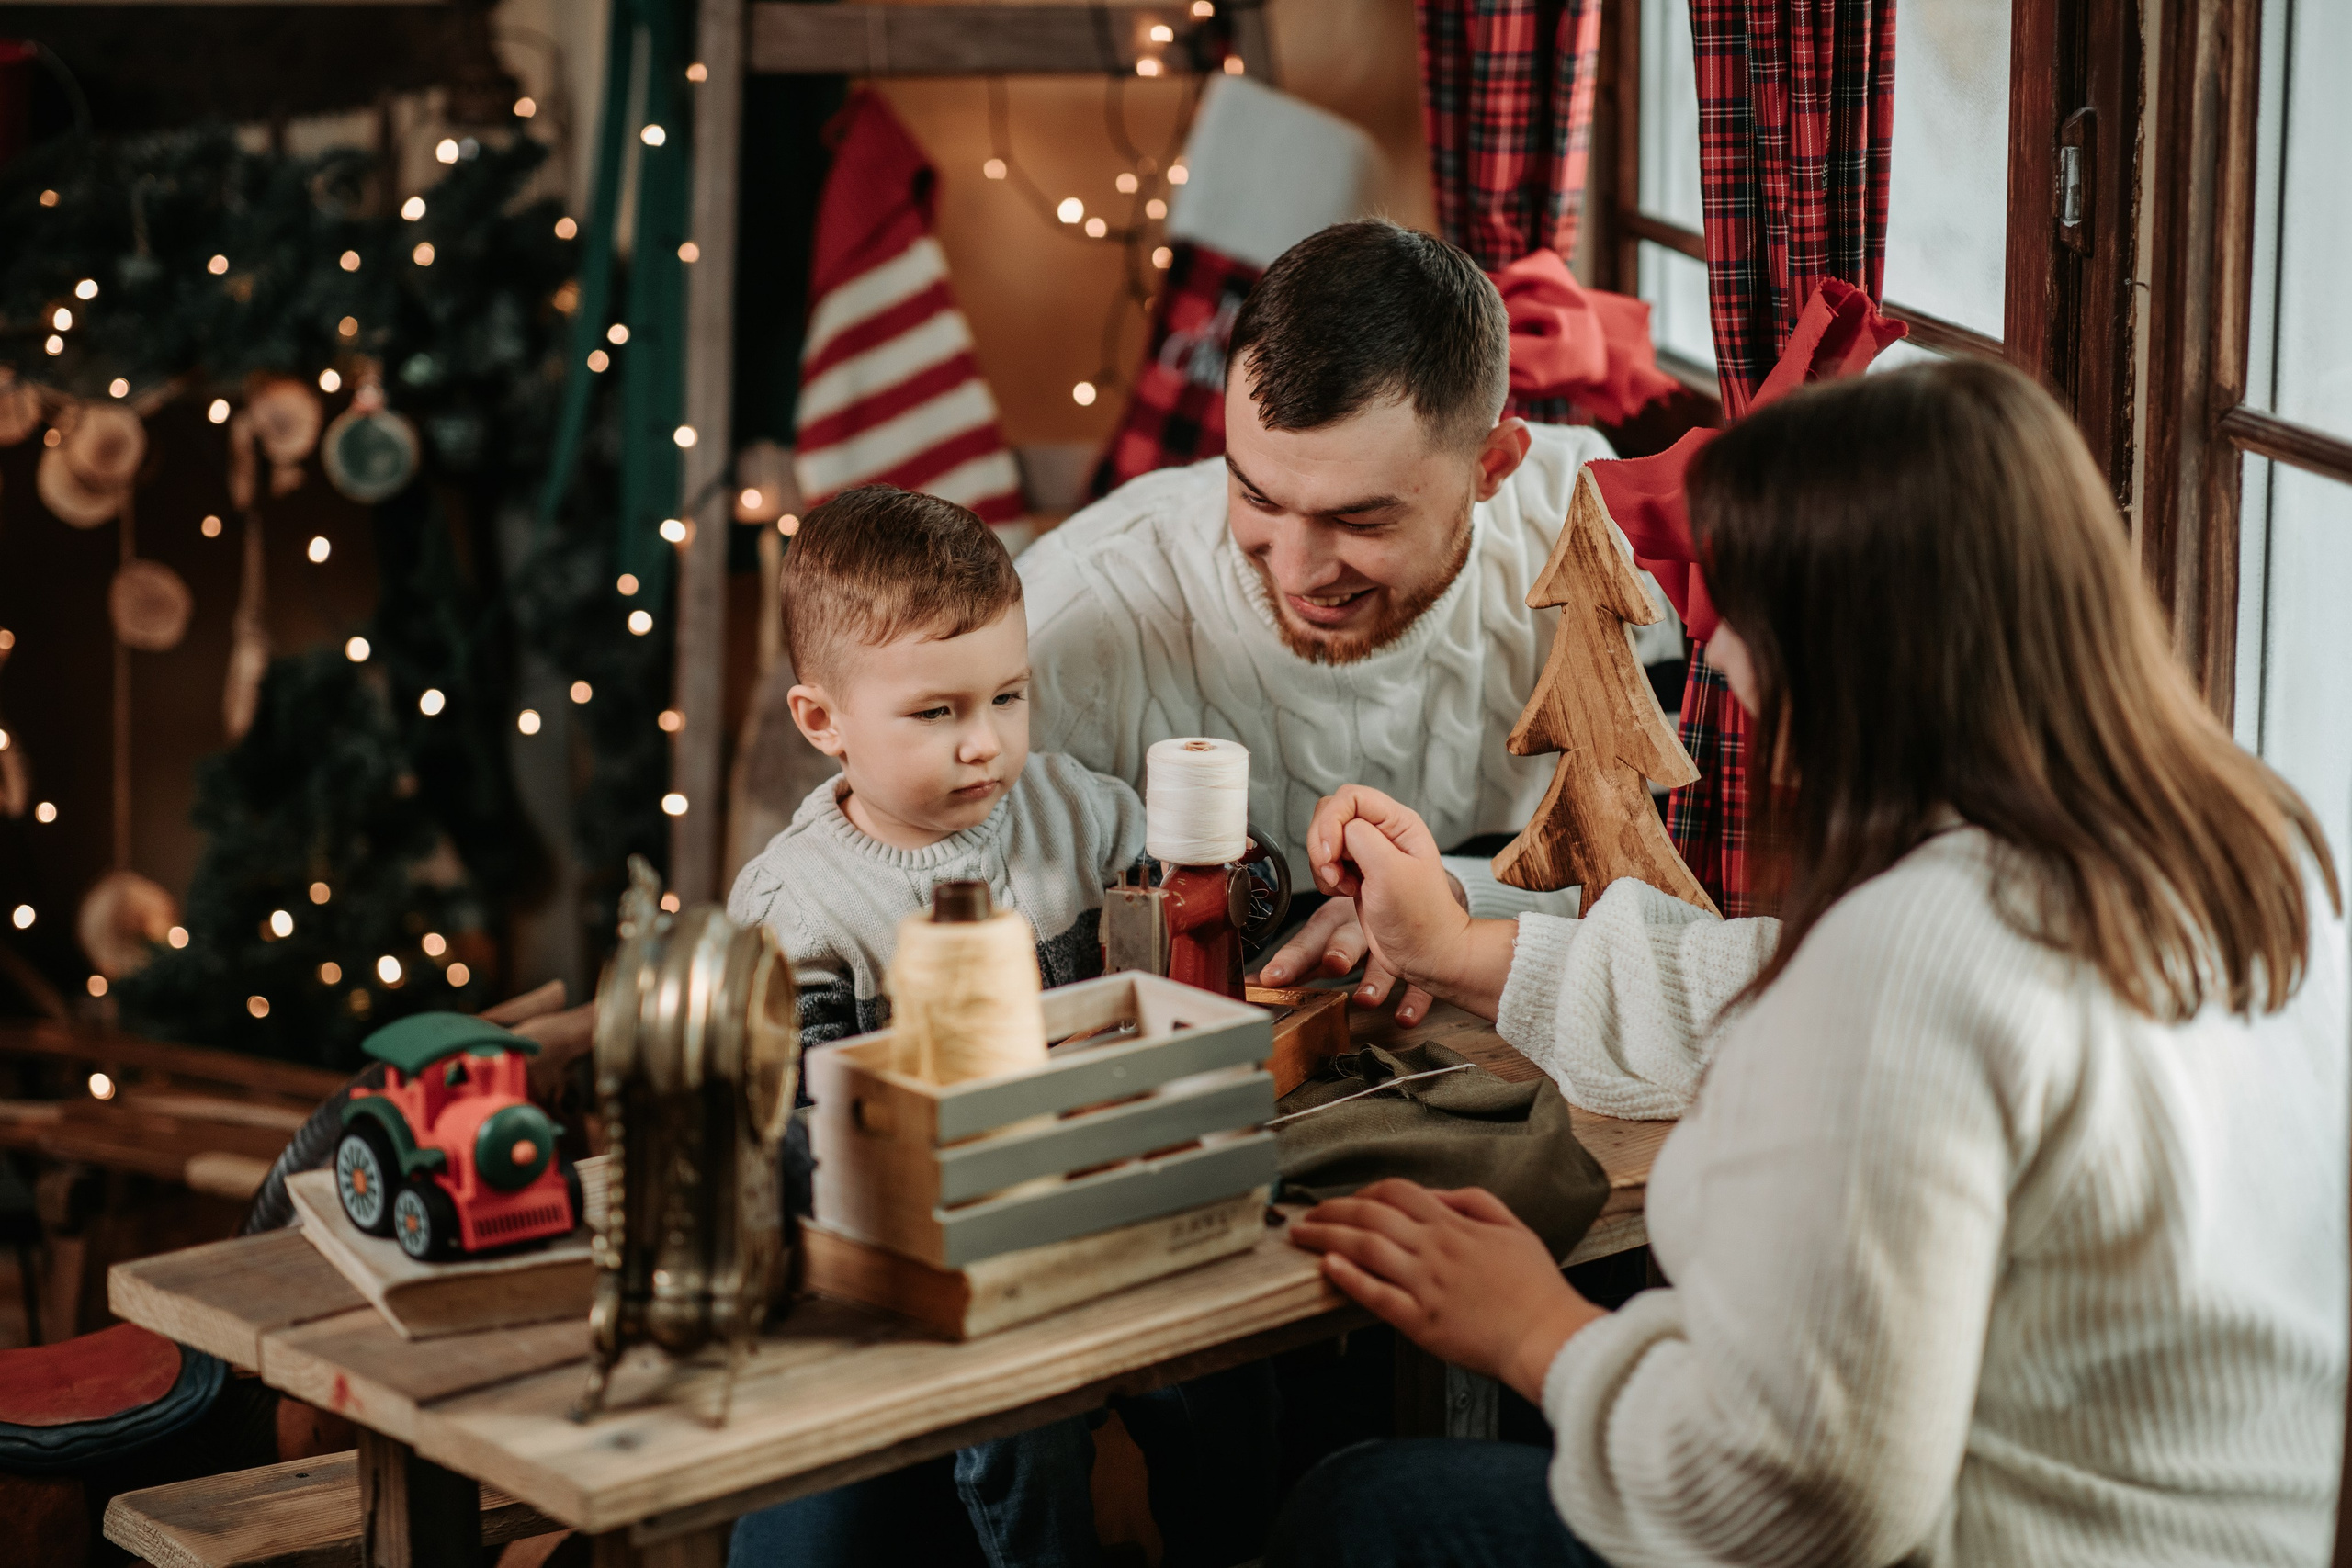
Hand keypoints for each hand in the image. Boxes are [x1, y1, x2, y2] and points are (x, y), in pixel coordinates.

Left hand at [1252, 892, 1437, 1026]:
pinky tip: (1406, 1018)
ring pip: (1385, 957)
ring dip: (1375, 979)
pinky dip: (1414, 999)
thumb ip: (1299, 960)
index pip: (1308, 940)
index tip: (1270, 977)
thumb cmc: (1360, 918)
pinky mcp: (1420, 953)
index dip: (1290, 959)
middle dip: (1339, 951)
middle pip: (1348, 938)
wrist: (1410, 892)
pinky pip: (1419, 978)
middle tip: (1332, 964)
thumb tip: (1255, 982)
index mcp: (1334, 920)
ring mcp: (1393, 938)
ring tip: (1367, 999)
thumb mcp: (1327, 933)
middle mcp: (1361, 926)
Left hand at [1289, 1179, 1603, 1403]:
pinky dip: (1349, 1279)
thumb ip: (1473, 1202)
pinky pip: (1377, 1295)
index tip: (1347, 1201)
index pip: (1396, 1192)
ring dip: (1327, 1238)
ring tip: (1301, 1235)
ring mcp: (1426, 1285)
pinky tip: (1326, 1268)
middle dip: (1330, 1211)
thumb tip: (1436, 1195)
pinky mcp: (1422, 1322)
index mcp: (1454, 1226)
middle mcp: (1435, 1249)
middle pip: (1370, 1216)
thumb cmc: (1535, 1287)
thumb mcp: (1513, 1227)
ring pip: (1366, 1249)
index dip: (1364, 1192)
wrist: (1549, 1336)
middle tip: (1305, 1215)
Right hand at [1298, 787, 1516, 1018]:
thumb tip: (1337, 830)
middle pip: (1332, 814)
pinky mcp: (1357, 872)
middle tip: (1335, 874)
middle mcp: (1384, 832)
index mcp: (1399, 823)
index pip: (1350, 798)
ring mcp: (1369, 852)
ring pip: (1325, 838)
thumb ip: (1360, 838)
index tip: (1330, 855)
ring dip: (1324, 864)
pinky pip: (1326, 862)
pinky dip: (1326, 878)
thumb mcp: (1391, 873)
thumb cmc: (1420, 919)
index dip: (1331, 822)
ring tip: (1345, 886)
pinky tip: (1345, 892)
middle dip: (1323, 844)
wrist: (1425, 955)